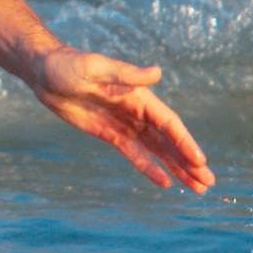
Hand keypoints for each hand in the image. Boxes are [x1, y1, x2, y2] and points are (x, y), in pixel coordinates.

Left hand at [29, 47, 212, 192]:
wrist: (44, 72)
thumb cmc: (68, 65)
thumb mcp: (95, 68)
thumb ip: (125, 74)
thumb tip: (156, 73)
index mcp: (139, 96)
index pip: (168, 123)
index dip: (184, 142)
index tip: (199, 161)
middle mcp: (138, 112)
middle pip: (169, 141)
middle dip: (189, 162)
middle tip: (209, 183)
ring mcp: (125, 124)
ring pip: (157, 151)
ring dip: (177, 168)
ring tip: (197, 188)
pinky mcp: (110, 134)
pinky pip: (135, 155)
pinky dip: (150, 168)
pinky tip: (165, 183)